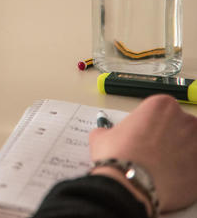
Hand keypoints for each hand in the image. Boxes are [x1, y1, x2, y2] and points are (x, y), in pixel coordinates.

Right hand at [89, 94, 196, 211]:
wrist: (130, 184)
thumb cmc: (118, 156)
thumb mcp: (103, 136)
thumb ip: (110, 131)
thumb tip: (108, 135)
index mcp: (162, 105)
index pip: (162, 112)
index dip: (151, 125)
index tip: (144, 136)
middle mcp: (185, 120)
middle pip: (181, 127)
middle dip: (170, 139)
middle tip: (153, 153)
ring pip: (192, 147)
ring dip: (181, 155)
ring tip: (163, 168)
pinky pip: (195, 167)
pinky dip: (186, 172)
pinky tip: (170, 180)